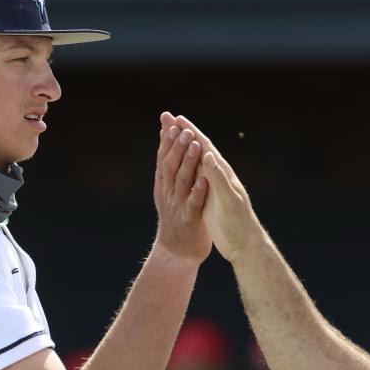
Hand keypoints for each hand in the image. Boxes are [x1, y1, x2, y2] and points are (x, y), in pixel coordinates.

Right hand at [153, 113, 210, 263]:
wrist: (177, 252)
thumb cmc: (177, 219)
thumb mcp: (169, 192)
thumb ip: (169, 168)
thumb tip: (165, 144)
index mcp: (166, 184)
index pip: (165, 155)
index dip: (167, 136)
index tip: (168, 117)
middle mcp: (170, 192)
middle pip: (171, 164)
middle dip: (176, 144)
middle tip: (180, 126)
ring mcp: (179, 205)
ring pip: (183, 180)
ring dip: (188, 161)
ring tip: (193, 144)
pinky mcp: (191, 219)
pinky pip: (194, 203)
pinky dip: (198, 190)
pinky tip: (204, 179)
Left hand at [159, 113, 261, 263]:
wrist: (245, 245)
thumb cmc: (227, 221)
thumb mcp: (212, 197)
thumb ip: (207, 177)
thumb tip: (198, 160)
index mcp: (215, 176)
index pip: (199, 151)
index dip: (186, 135)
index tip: (172, 120)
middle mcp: (223, 178)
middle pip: (206, 152)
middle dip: (191, 134)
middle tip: (176, 117)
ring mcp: (229, 190)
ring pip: (214, 165)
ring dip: (203, 149)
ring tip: (190, 133)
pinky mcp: (231, 203)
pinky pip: (221, 186)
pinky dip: (214, 173)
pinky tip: (207, 161)